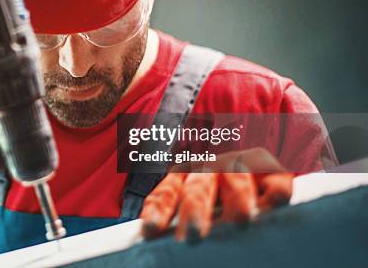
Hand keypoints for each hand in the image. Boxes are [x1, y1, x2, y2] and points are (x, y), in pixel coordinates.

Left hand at [140, 148, 293, 240]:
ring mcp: (239, 166)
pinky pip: (274, 178)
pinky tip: (274, 203)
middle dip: (195, 209)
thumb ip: (186, 230)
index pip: (166, 194)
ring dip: (237, 197)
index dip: (158, 212)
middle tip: (194, 235)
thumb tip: (170, 259)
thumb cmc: (215, 210)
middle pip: (198, 187)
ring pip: (236, 178)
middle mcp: (208, 169)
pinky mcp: (271, 171)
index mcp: (182, 179)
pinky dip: (274, 190)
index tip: (150, 232)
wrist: (255, 182)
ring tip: (240, 221)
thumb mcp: (197, 218)